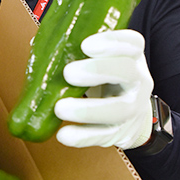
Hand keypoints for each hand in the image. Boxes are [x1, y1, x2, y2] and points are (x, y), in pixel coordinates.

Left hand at [54, 29, 153, 149]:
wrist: (129, 114)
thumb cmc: (105, 79)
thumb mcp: (98, 61)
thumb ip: (73, 51)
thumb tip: (40, 47)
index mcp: (131, 56)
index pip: (132, 43)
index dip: (112, 42)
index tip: (86, 45)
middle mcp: (138, 80)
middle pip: (127, 71)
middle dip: (97, 70)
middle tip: (68, 73)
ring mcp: (133, 108)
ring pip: (118, 109)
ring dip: (88, 110)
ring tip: (60, 108)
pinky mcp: (123, 132)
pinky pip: (104, 136)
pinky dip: (83, 137)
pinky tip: (64, 134)